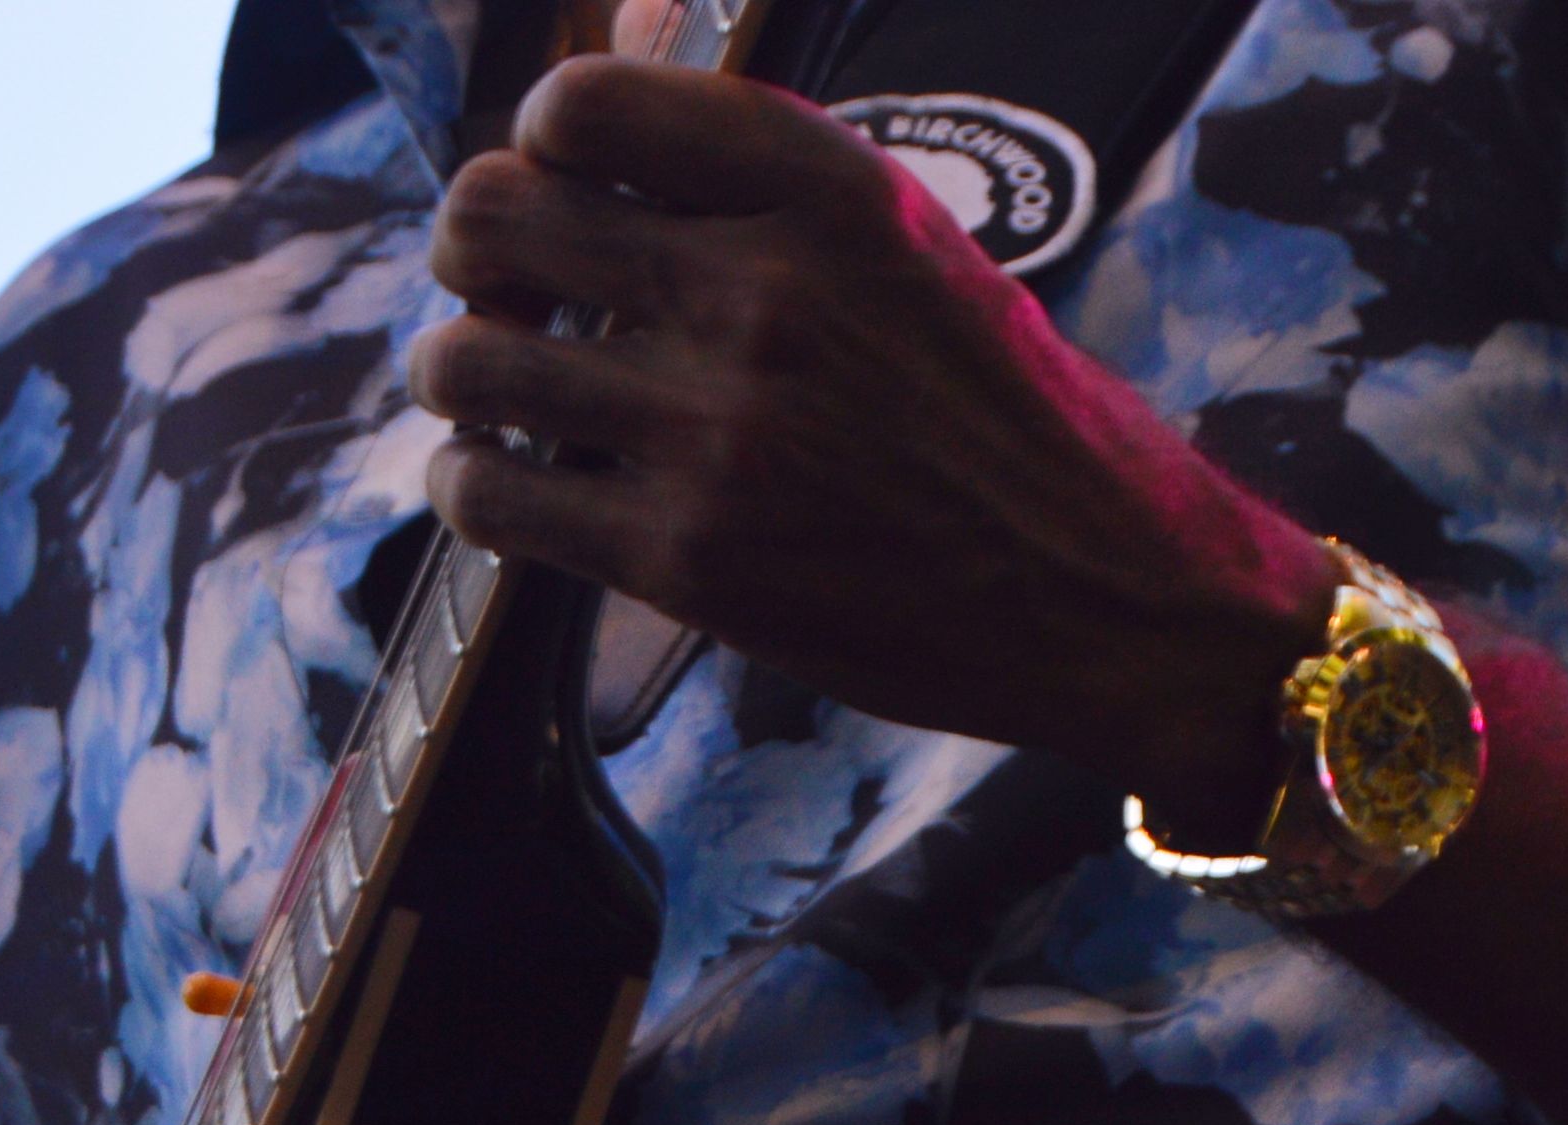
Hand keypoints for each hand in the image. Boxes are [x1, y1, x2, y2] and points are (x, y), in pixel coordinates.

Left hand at [410, 56, 1333, 831]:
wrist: (1102, 596)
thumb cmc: (1003, 418)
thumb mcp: (908, 245)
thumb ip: (759, 175)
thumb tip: (599, 85)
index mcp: (827, 190)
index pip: (583, 105)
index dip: (537, 142)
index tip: (560, 187)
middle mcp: (764, 291)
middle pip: (495, 220)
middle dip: (477, 254)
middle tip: (505, 292)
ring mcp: (719, 431)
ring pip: (469, 362)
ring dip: (465, 373)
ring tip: (504, 393)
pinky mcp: (687, 559)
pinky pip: (487, 493)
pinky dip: (472, 481)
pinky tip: (509, 482)